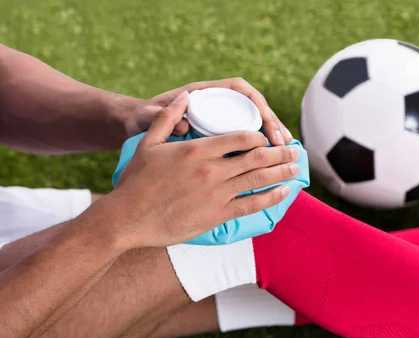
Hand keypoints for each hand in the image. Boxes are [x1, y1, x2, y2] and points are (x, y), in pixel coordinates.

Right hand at [110, 91, 300, 248]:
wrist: (128, 217)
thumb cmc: (136, 181)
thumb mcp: (148, 143)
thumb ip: (168, 117)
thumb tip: (186, 97)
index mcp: (198, 150)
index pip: (240, 137)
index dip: (259, 134)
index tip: (268, 135)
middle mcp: (211, 170)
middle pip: (256, 157)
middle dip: (279, 153)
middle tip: (295, 151)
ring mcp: (216, 194)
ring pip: (258, 180)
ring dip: (281, 173)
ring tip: (295, 168)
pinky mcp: (216, 215)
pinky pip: (250, 205)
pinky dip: (270, 198)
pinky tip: (283, 192)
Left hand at [124, 78, 293, 145]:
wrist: (132, 125)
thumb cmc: (140, 118)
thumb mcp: (146, 117)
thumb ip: (161, 116)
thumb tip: (183, 118)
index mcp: (203, 93)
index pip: (239, 89)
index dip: (257, 104)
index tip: (267, 123)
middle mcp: (215, 102)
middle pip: (253, 109)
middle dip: (273, 126)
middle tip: (284, 145)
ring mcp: (218, 120)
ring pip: (254, 126)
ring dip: (272, 139)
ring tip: (286, 155)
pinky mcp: (218, 137)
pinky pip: (245, 141)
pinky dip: (260, 151)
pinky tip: (270, 166)